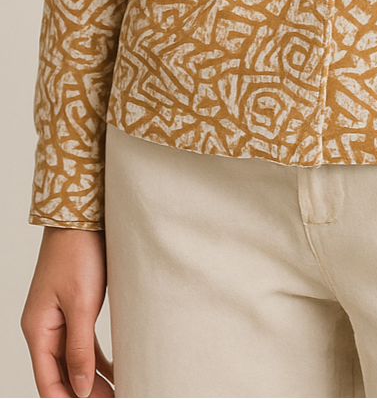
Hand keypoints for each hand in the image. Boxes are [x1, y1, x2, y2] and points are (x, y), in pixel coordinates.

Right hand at [21, 227, 113, 397]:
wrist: (81, 216)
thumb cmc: (78, 253)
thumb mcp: (81, 304)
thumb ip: (79, 348)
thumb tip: (80, 389)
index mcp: (38, 330)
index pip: (48, 382)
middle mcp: (44, 328)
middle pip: (61, 374)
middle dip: (84, 393)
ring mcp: (59, 318)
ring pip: (73, 360)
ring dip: (92, 379)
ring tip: (117, 393)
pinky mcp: (74, 307)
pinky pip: (83, 343)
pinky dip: (98, 358)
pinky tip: (116, 370)